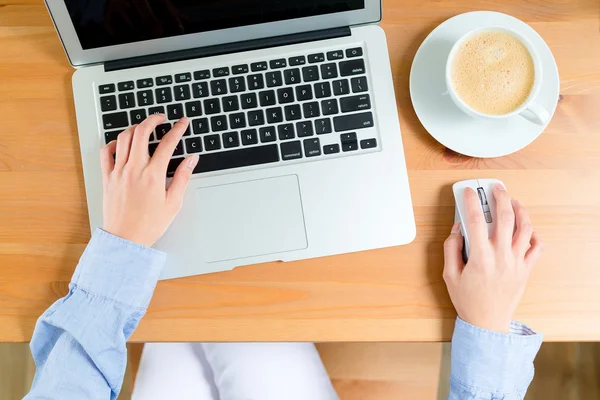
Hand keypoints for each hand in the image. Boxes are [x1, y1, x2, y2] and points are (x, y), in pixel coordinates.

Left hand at [100, 115, 198, 246]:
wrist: (125, 239)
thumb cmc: (149, 225)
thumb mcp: (173, 202)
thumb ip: (182, 177)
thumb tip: (192, 159)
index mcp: (153, 175)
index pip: (168, 143)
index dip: (178, 129)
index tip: (183, 123)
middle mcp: (134, 169)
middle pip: (142, 132)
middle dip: (153, 119)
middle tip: (162, 118)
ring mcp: (118, 171)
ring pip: (124, 138)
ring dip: (135, 127)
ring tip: (144, 127)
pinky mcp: (108, 177)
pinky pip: (106, 153)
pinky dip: (114, 143)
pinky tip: (121, 143)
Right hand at [443, 185, 542, 332]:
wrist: (487, 322)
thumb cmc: (468, 300)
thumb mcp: (449, 275)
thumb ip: (451, 249)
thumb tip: (457, 229)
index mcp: (480, 257)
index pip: (475, 221)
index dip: (471, 202)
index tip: (468, 192)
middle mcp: (501, 257)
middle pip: (505, 218)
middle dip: (500, 197)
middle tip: (496, 188)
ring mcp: (516, 262)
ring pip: (524, 229)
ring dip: (519, 211)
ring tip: (513, 202)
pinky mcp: (525, 269)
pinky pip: (536, 247)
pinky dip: (534, 234)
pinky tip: (526, 227)